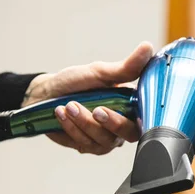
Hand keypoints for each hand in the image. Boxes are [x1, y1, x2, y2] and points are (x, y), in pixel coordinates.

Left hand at [21, 42, 153, 154]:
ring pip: (103, 139)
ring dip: (84, 122)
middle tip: (96, 109)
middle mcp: (122, 126)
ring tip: (68, 105)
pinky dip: (72, 127)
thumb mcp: (101, 72)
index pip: (146, 119)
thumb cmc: (76, 82)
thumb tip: (148, 47)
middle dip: (111, 123)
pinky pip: (85, 143)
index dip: (139, 118)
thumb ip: (126, 67)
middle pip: (128, 134)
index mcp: (131, 108)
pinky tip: (61, 113)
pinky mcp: (88, 146)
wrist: (46, 94)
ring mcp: (105, 139)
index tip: (125, 106)